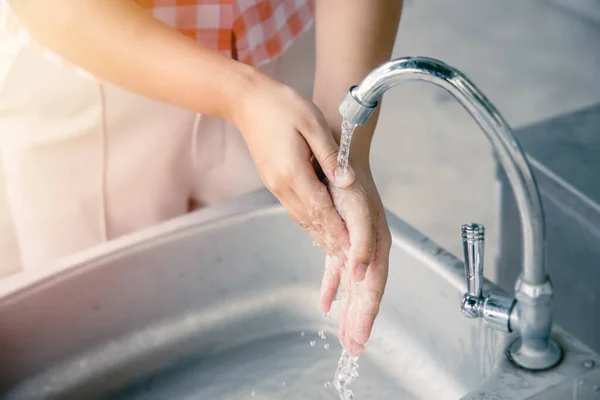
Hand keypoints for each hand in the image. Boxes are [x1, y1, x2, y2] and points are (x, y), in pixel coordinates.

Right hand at [232, 72, 354, 257]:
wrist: (248, 101)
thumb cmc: (282, 106)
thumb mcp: (311, 123)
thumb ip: (329, 154)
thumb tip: (347, 181)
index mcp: (292, 172)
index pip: (320, 209)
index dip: (337, 230)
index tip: (352, 248)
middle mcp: (281, 185)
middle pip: (310, 219)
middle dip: (330, 239)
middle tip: (349, 257)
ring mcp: (275, 185)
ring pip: (301, 217)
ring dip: (319, 233)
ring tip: (338, 249)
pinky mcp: (272, 181)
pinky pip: (294, 208)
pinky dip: (309, 221)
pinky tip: (319, 227)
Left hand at [320, 167, 390, 356]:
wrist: (339, 159)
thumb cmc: (351, 184)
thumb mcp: (358, 212)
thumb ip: (361, 243)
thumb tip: (358, 275)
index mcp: (376, 246)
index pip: (372, 290)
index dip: (366, 316)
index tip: (358, 340)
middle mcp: (368, 250)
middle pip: (365, 294)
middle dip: (359, 323)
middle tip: (353, 349)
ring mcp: (355, 247)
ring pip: (352, 288)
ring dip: (348, 312)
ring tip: (345, 336)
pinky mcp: (341, 241)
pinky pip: (336, 272)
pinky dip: (332, 289)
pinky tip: (327, 304)